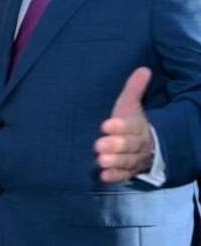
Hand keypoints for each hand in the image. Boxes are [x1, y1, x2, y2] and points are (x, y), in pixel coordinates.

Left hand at [95, 67, 153, 183]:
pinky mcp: (129, 171)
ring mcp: (135, 159)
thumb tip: (143, 69)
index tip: (106, 124)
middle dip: (115, 145)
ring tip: (100, 160)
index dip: (120, 126)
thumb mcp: (131, 105)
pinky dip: (114, 176)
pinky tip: (103, 176)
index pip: (132, 126)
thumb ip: (134, 89)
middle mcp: (139, 144)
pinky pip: (124, 176)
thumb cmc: (132, 122)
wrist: (148, 145)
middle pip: (130, 145)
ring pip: (127, 161)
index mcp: (139, 126)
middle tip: (98, 145)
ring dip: (114, 161)